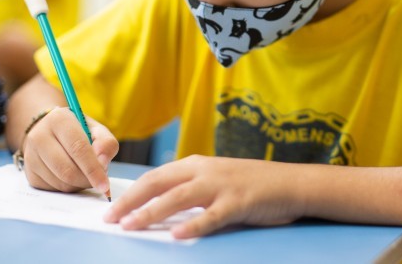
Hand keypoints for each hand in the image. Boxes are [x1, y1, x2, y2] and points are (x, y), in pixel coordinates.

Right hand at [21, 107, 118, 194]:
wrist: (50, 132)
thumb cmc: (79, 131)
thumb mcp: (97, 130)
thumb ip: (106, 143)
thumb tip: (102, 162)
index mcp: (59, 120)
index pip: (77, 148)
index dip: (93, 169)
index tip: (104, 185)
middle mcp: (40, 137)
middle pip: (67, 170)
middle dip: (87, 180)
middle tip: (99, 180)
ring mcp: (31, 157)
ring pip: (60, 183)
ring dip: (79, 185)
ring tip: (86, 174)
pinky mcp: (30, 174)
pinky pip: (53, 189)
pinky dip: (69, 188)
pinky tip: (73, 177)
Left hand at [104, 155, 304, 237]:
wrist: (291, 183)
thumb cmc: (251, 184)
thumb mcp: (216, 179)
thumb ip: (190, 189)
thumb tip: (155, 207)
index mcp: (197, 164)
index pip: (155, 176)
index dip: (131, 192)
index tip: (111, 208)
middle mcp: (206, 171)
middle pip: (159, 183)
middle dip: (132, 201)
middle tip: (111, 218)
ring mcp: (222, 186)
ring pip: (179, 198)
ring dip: (152, 212)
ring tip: (132, 226)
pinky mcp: (238, 203)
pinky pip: (212, 216)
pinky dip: (193, 225)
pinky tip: (177, 235)